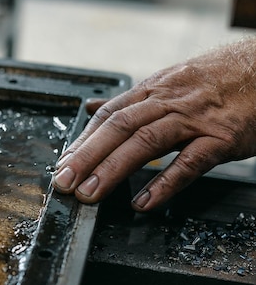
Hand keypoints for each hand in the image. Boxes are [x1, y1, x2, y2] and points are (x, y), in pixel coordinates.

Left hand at [51, 38, 255, 210]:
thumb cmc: (215, 81)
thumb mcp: (167, 83)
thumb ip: (128, 101)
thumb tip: (91, 107)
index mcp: (152, 90)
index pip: (108, 115)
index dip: (82, 141)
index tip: (62, 165)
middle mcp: (168, 101)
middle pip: (119, 128)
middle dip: (87, 157)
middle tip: (65, 182)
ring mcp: (195, 119)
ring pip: (146, 142)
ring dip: (113, 169)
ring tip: (90, 194)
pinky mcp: (222, 137)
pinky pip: (190, 162)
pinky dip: (164, 183)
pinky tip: (143, 202)